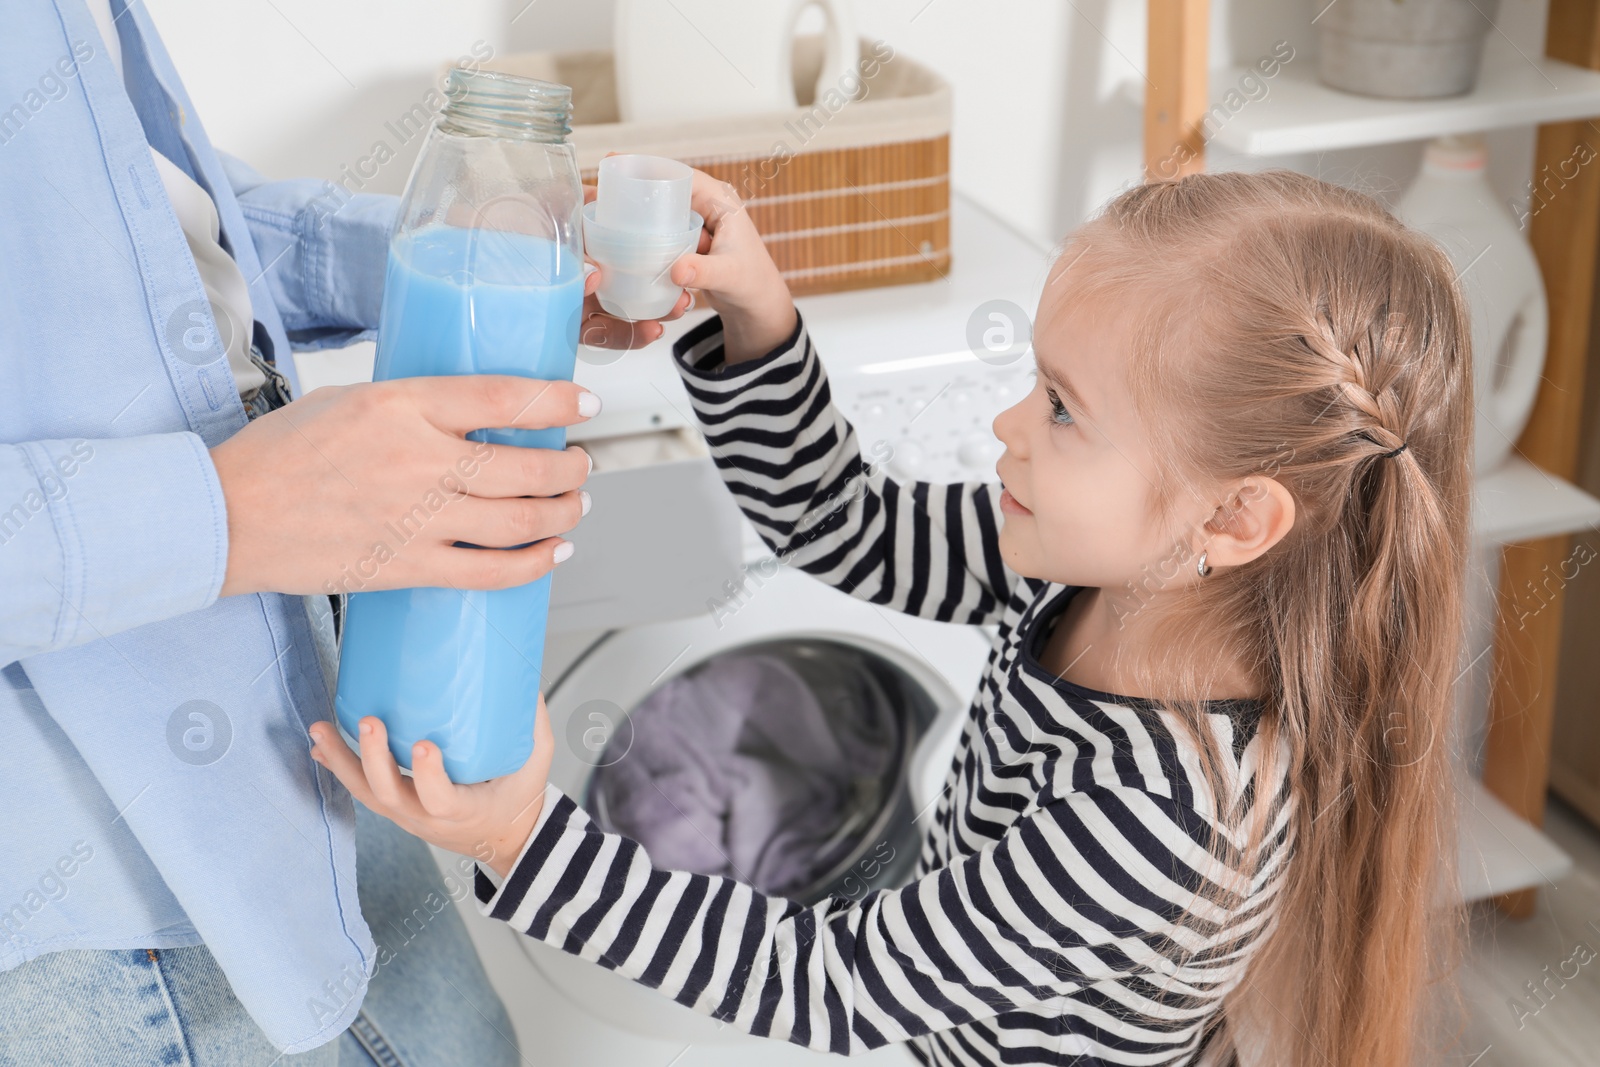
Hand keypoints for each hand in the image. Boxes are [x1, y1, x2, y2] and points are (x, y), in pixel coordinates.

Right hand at [211, 376, 595, 596]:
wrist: (228, 516)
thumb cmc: (279, 454)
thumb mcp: (351, 400)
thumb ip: (415, 407)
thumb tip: (473, 417)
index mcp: (403, 404)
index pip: (504, 397)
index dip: (557, 402)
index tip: (583, 405)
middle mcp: (419, 460)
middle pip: (529, 466)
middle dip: (571, 467)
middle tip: (581, 463)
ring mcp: (417, 519)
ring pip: (522, 520)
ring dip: (564, 512)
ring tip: (575, 504)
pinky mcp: (410, 567)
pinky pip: (492, 572)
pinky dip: (534, 563)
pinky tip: (553, 552)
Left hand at [307, 699, 554, 879]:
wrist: (504, 838)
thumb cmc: (517, 799)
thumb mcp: (535, 763)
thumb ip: (531, 723)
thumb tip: (521, 675)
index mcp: (465, 812)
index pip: (441, 800)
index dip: (430, 775)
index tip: (424, 745)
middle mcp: (427, 819)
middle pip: (389, 795)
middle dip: (373, 758)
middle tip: (369, 721)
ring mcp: (407, 815)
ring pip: (366, 793)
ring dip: (341, 761)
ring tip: (320, 730)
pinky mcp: (396, 806)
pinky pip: (362, 789)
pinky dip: (340, 767)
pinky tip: (321, 745)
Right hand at [582, 161, 797, 363]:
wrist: (757, 308)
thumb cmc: (753, 285)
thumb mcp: (730, 277)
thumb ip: (705, 272)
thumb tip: (677, 271)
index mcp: (719, 200)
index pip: (677, 173)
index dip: (645, 166)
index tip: (612, 163)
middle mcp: (705, 205)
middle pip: (661, 189)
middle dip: (629, 190)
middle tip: (594, 193)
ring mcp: (694, 223)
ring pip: (656, 212)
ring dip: (631, 214)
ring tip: (595, 213)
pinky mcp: (686, 241)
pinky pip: (657, 233)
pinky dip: (639, 236)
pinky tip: (612, 239)